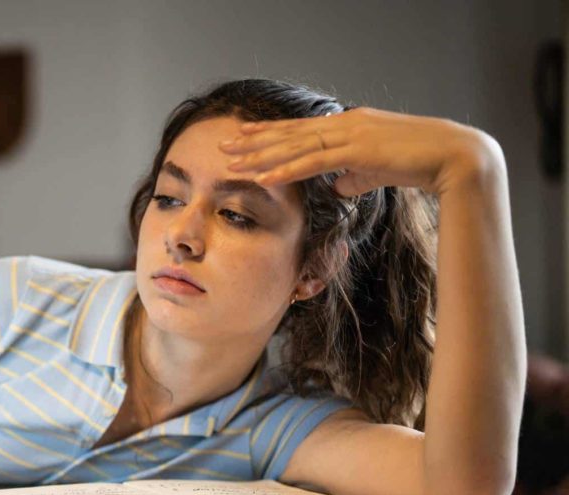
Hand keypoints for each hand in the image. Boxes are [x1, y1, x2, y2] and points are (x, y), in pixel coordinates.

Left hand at [219, 107, 502, 196]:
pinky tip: (265, 176)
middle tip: (223, 146)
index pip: (301, 129)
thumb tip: (336, 187)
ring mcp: (351, 134)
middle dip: (255, 141)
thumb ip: (354, 176)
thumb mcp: (377, 170)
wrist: (455, 156)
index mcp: (348, 125)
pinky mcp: (359, 149)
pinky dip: (288, 169)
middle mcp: (345, 124)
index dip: (270, 133)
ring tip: (233, 162)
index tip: (243, 137)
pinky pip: (315, 162)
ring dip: (262, 155)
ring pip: (296, 145)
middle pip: (290, 133)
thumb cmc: (420, 163)